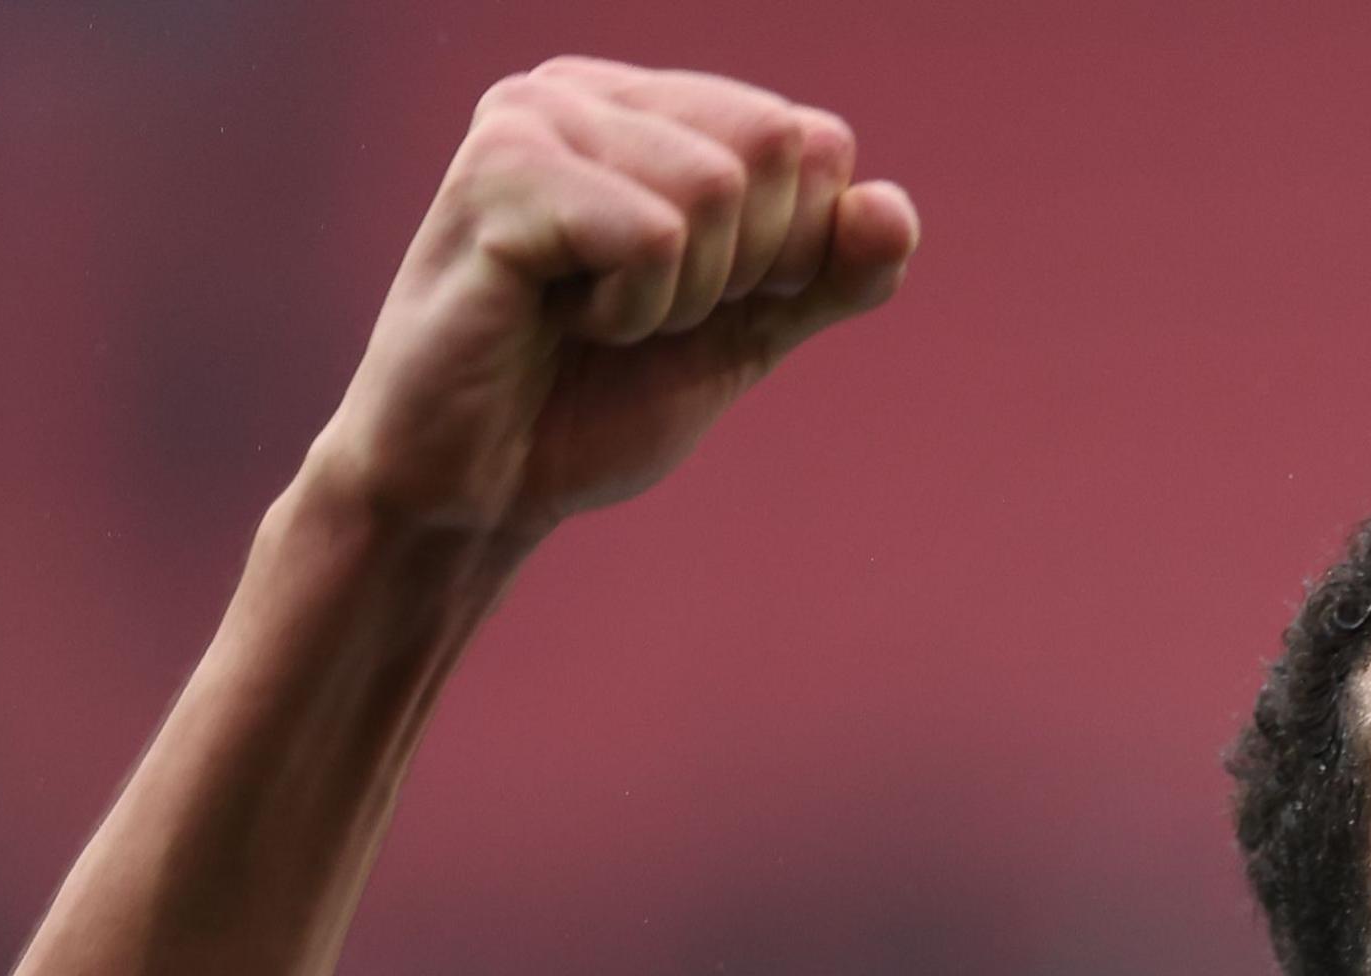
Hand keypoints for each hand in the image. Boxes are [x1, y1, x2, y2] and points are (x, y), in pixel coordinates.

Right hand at [306, 58, 918, 538]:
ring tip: (593, 318)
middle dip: (741, 267)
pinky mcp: (496, 174)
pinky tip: (556, 320)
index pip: (813, 138)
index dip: (792, 250)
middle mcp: (582, 88)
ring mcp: (531, 118)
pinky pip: (653, 237)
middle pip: (776, 144)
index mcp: (645, 107)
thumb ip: (831, 272)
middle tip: (641, 314)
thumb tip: (893, 207)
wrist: (477, 492)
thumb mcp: (747, 331)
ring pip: (717, 188)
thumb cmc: (594, 402)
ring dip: (678, 296)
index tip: (700, 300)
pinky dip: (630, 310)